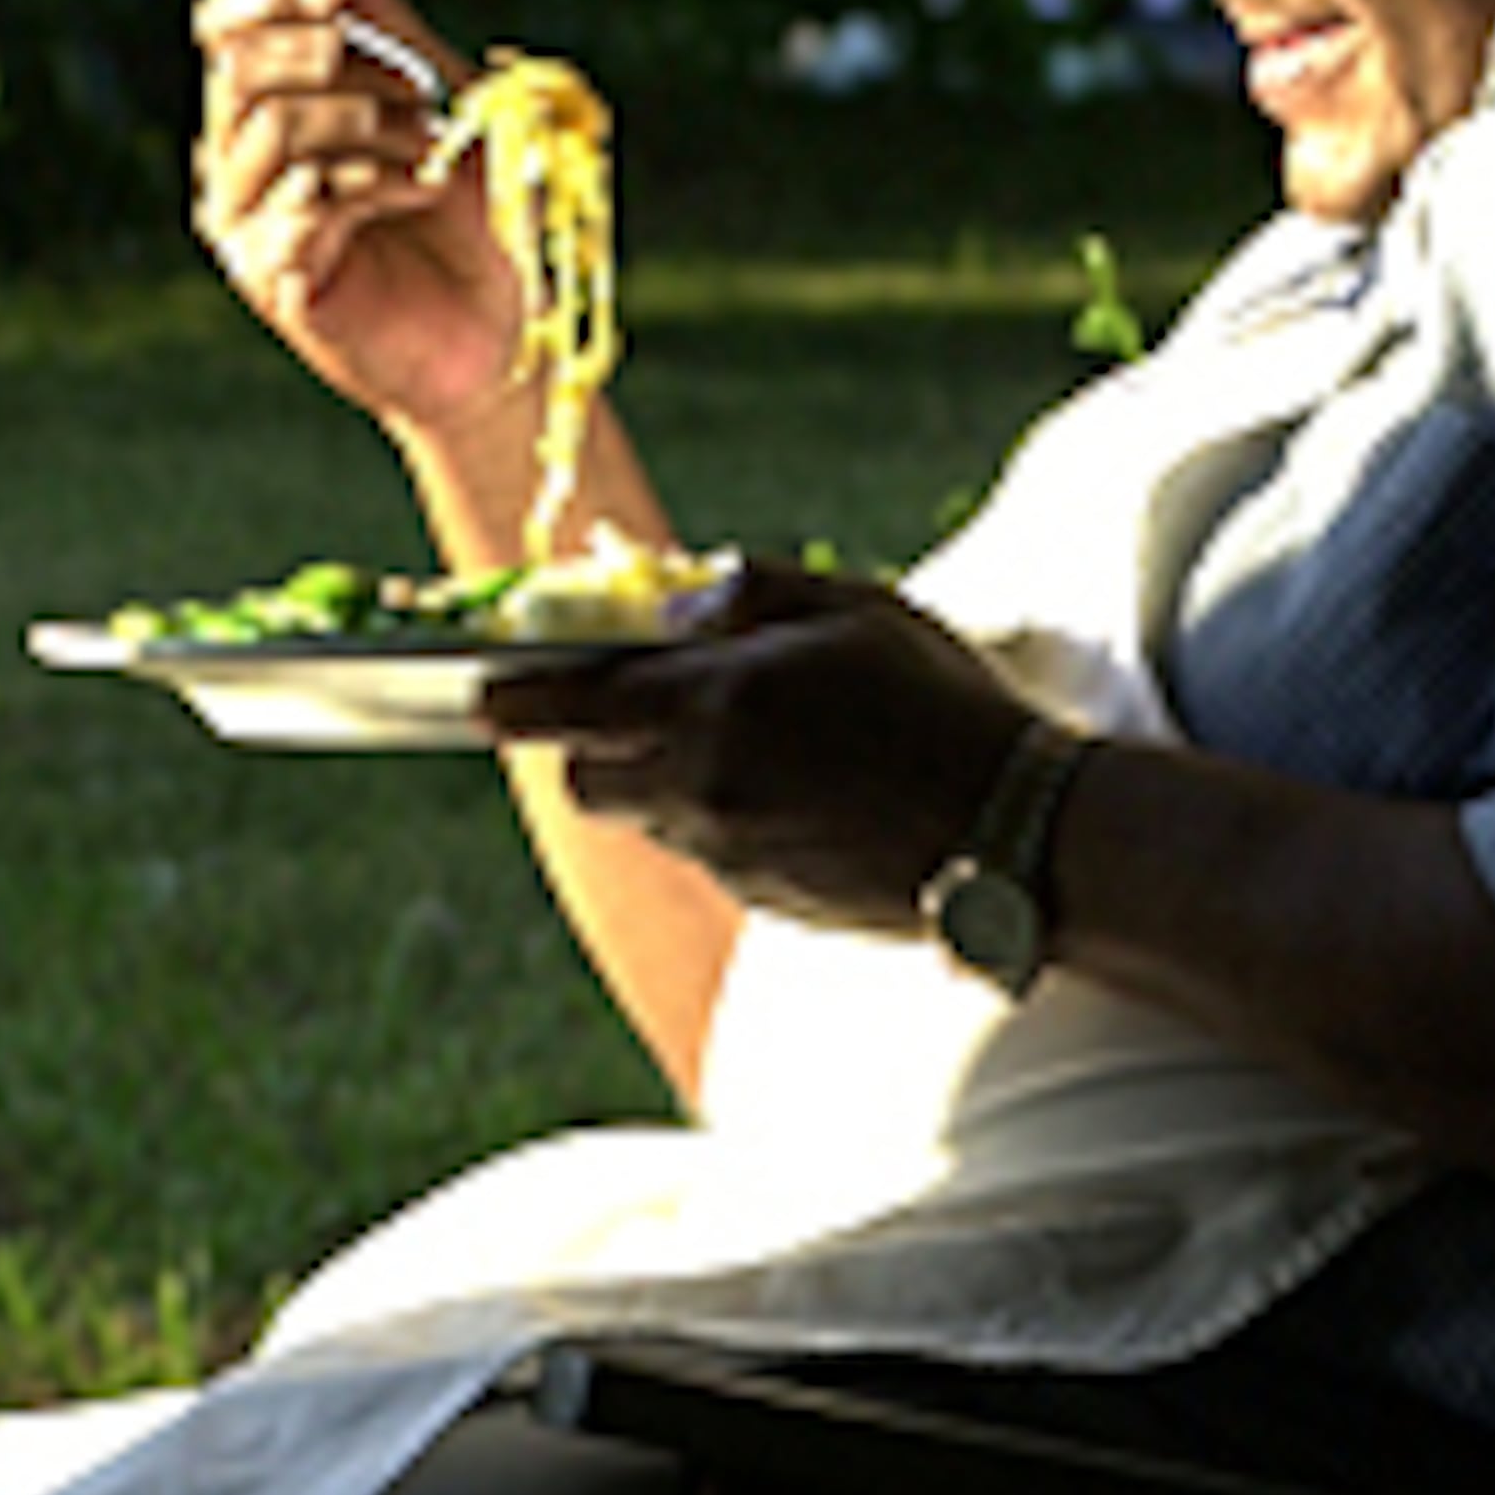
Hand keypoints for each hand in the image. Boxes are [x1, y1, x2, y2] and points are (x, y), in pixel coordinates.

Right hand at [190, 0, 522, 437]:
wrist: (505, 326)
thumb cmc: (472, 212)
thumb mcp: (437, 97)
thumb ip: (382, 22)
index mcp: (264, 105)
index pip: (223, 25)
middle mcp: (237, 163)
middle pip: (242, 69)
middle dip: (338, 60)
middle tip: (421, 94)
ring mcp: (248, 227)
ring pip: (272, 131)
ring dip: (366, 124)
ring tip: (433, 149)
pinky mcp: (273, 285)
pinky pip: (299, 208)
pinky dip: (369, 186)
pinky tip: (418, 193)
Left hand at [491, 564, 1040, 932]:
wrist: (1018, 831)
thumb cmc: (943, 702)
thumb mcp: (854, 609)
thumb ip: (746, 594)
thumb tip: (668, 601)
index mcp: (714, 702)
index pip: (561, 707)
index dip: (507, 698)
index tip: (476, 691)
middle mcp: (703, 786)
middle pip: (582, 780)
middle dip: (588, 746)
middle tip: (631, 713)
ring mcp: (729, 854)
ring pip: (647, 819)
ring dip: (663, 783)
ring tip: (750, 748)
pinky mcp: (762, 900)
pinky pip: (708, 855)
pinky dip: (723, 823)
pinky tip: (799, 796)